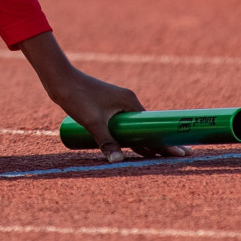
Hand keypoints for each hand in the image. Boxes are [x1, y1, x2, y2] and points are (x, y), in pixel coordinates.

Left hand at [18, 31, 191, 163]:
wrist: (59, 79)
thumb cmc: (77, 96)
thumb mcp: (93, 122)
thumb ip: (106, 142)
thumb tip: (117, 162)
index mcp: (129, 102)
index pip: (152, 126)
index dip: (166, 141)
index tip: (182, 152)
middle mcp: (127, 102)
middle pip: (146, 128)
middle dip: (159, 143)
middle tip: (178, 158)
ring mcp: (117, 105)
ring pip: (134, 128)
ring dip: (143, 142)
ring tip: (158, 158)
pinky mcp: (106, 108)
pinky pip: (123, 126)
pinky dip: (129, 137)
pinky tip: (132, 149)